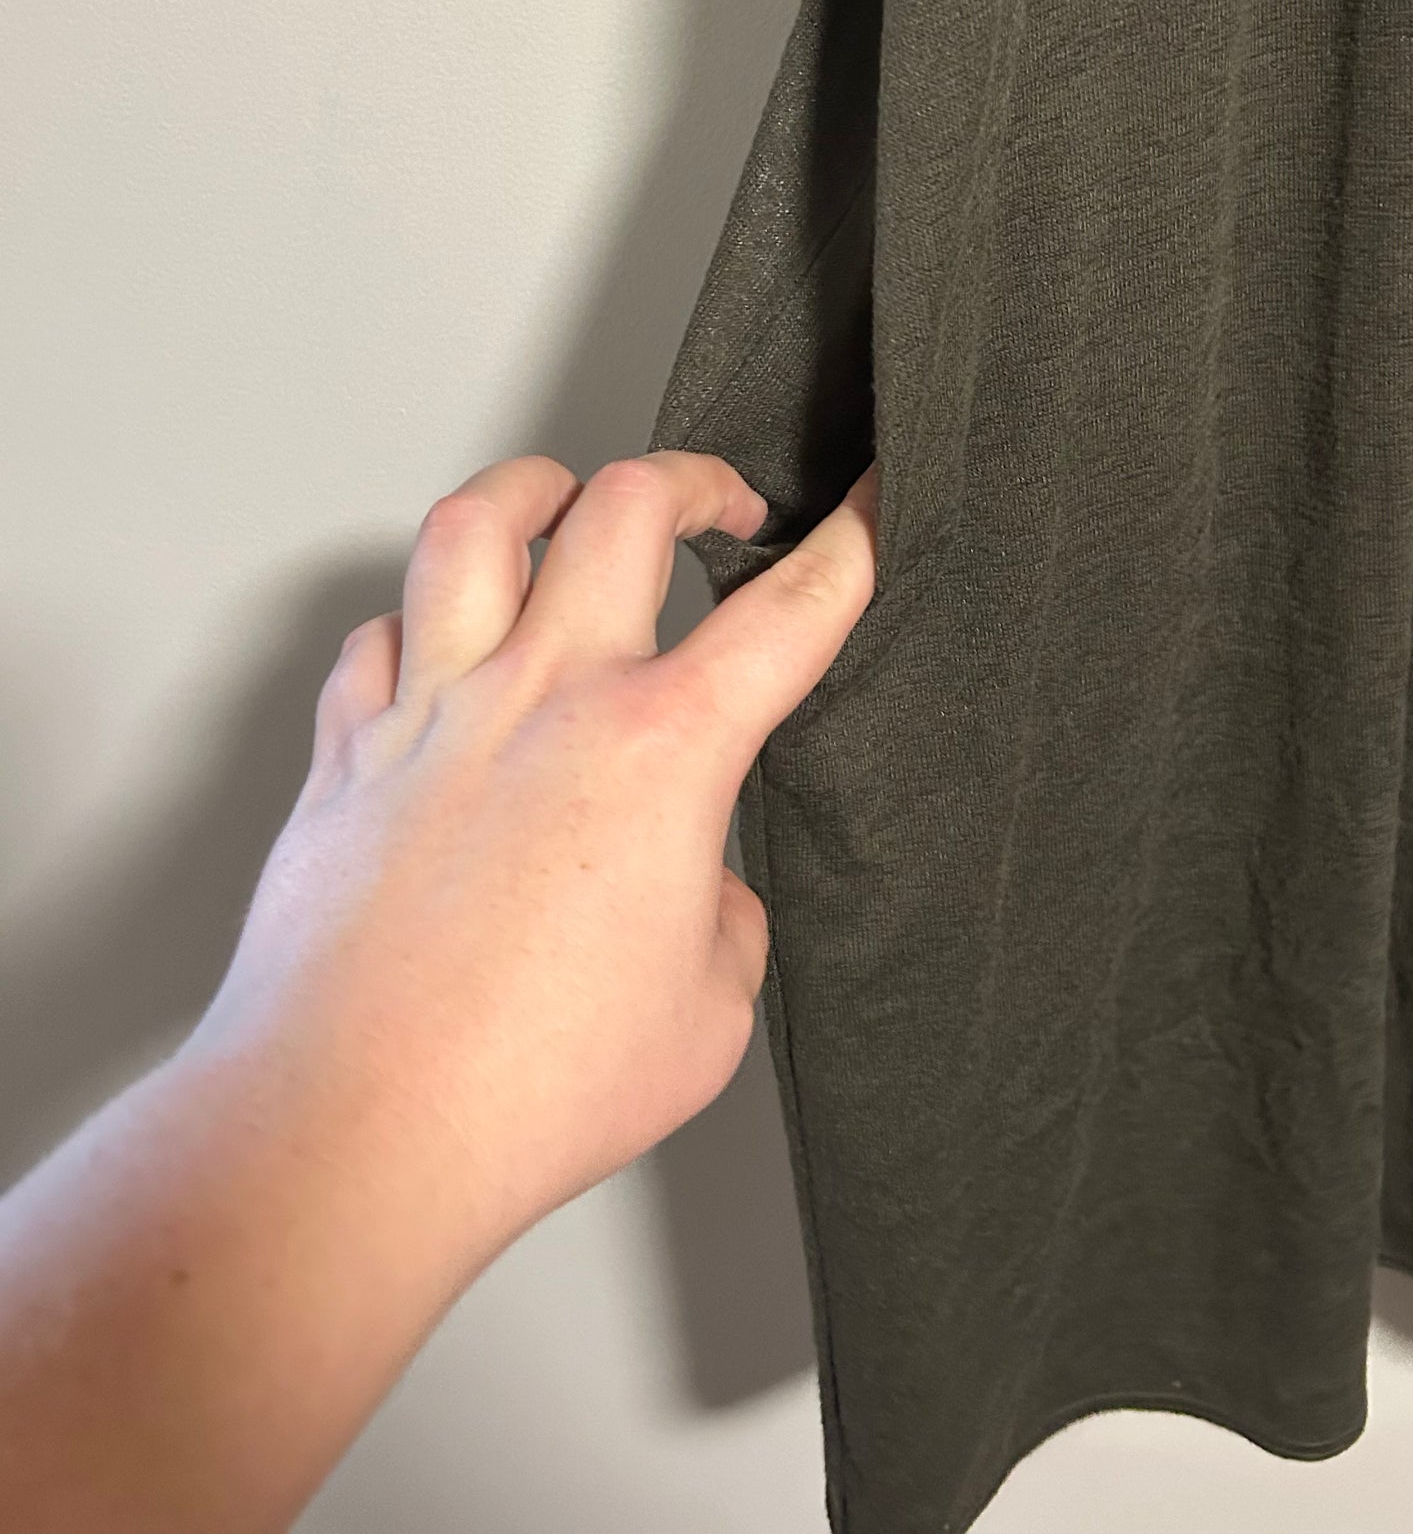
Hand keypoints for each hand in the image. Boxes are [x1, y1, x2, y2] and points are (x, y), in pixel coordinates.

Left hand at [183, 448, 878, 1258]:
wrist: (353, 1131)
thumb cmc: (527, 1089)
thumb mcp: (706, 1011)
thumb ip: (721, 916)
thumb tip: (692, 887)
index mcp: (663, 747)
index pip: (792, 610)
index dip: (850, 544)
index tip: (867, 506)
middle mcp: (546, 695)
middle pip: (627, 504)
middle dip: (694, 478)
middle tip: (720, 502)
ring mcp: (435, 711)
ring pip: (476, 522)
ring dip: (537, 491)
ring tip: (564, 501)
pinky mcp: (348, 754)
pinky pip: (377, 635)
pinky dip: (417, 619)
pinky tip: (440, 642)